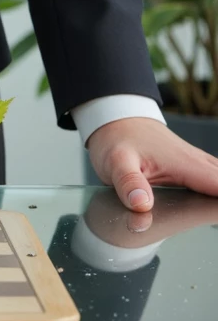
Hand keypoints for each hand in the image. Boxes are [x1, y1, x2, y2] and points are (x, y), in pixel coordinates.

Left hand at [85, 116, 217, 211]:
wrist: (113, 116)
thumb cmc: (116, 137)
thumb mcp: (114, 161)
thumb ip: (128, 183)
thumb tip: (142, 205)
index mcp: (184, 164)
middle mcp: (195, 162)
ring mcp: (194, 163)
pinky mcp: (189, 166)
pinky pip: (215, 177)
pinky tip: (216, 199)